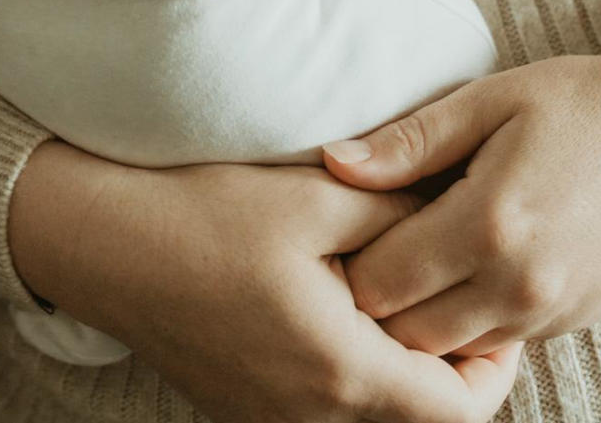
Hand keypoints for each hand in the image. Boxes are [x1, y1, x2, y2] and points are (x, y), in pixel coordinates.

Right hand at [9, 141, 521, 422]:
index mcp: (341, 370)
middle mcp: (310, 415)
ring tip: (404, 294)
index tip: (495, 309)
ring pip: (372, 415)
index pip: (459, 411)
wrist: (104, 240)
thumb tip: (460, 217)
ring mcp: (271, 417)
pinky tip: (343, 305)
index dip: (495, 365)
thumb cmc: (207, 213)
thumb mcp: (318, 199)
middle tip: (457, 295)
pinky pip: (325, 407)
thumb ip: (403, 217)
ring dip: (401, 369)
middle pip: (419, 420)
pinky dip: (354, 369)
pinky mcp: (243, 403)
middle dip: (452, 366)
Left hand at [323, 38, 600, 356]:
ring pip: (450, 349)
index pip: (381, 282)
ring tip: (411, 257)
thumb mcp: (487, 100)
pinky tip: (460, 269)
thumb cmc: (576, 103)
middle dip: (375, 299)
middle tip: (365, 248)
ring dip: (419, 316)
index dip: (347, 261)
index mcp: (488, 223)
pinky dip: (465, 321)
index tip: (340, 229)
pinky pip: (495, 343)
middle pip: (407, 332)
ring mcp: (549, 310)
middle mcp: (518, 283)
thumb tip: (333, 162)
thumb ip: (408, 141)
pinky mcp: (571, 321)